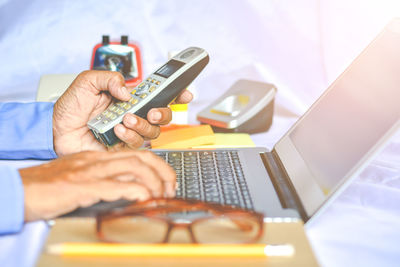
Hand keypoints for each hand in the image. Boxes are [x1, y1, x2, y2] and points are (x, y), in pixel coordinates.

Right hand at [19, 150, 175, 220]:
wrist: (19, 189)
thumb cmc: (47, 186)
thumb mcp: (80, 177)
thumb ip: (103, 179)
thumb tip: (127, 189)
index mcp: (97, 157)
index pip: (136, 154)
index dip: (157, 166)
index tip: (166, 181)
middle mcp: (97, 160)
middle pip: (141, 157)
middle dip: (163, 171)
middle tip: (171, 188)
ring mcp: (90, 171)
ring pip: (133, 167)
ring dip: (154, 182)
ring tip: (162, 196)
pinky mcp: (82, 186)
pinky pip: (115, 185)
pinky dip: (135, 191)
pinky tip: (144, 198)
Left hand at [53, 70, 192, 155]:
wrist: (56, 132)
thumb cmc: (69, 109)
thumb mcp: (86, 82)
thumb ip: (108, 78)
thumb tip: (128, 91)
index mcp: (128, 98)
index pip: (157, 94)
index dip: (175, 93)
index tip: (185, 92)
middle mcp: (133, 114)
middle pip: (162, 115)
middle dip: (163, 113)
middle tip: (152, 111)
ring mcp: (129, 131)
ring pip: (153, 131)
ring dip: (142, 125)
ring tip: (125, 119)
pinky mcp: (123, 147)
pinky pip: (137, 143)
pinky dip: (129, 135)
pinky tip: (116, 130)